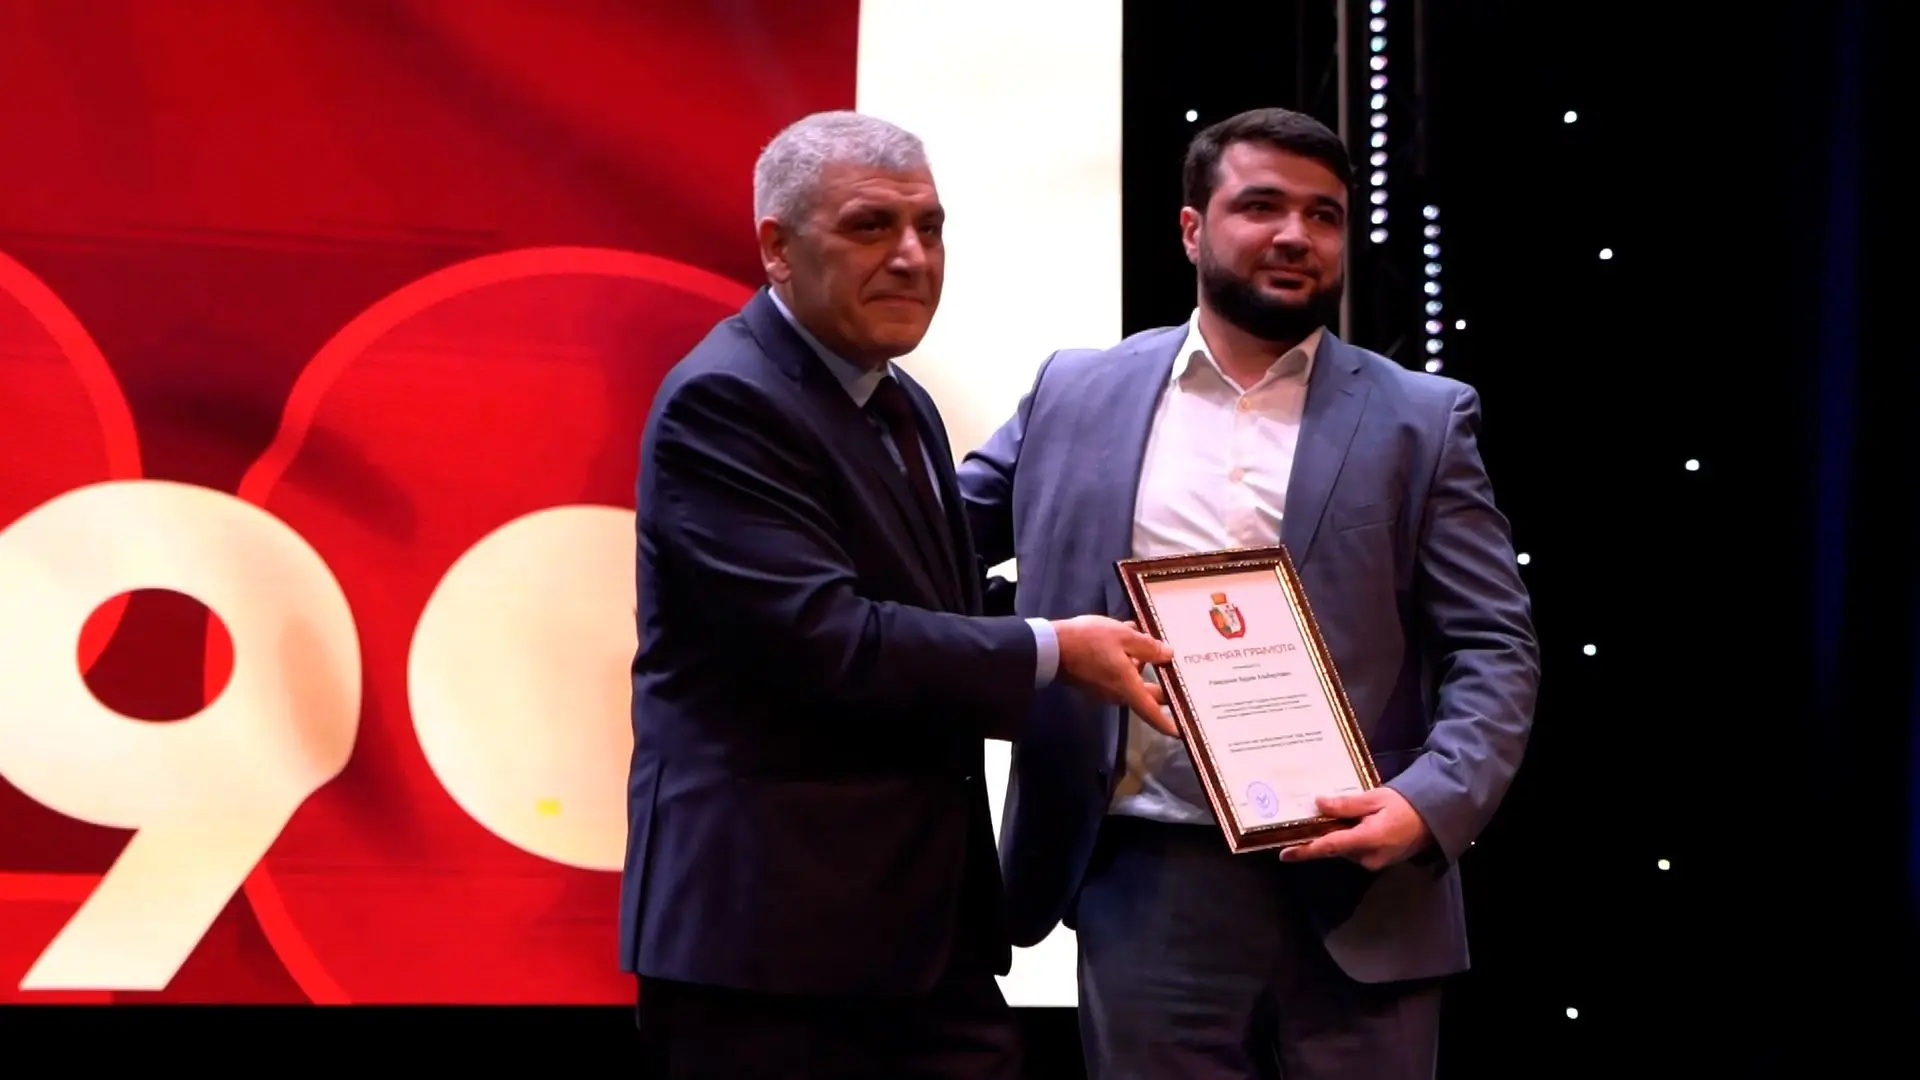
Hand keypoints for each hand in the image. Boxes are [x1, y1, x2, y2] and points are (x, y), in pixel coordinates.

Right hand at [1051, 615, 1173, 731]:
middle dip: (1161, 684)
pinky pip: (1119, 673)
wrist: (1051, 647)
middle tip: (1177, 672)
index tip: (1183, 732)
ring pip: (1132, 679)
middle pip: (1146, 694)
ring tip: (1146, 638)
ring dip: (1140, 663)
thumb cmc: (1089, 641)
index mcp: (1128, 687)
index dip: (1170, 724)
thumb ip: (1149, 647)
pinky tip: (1127, 636)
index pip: (1153, 713)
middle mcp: (1117, 694)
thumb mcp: (1124, 636)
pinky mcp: (1095, 682)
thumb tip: (1169, 655)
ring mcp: (1105, 689)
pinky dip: (1126, 659)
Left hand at [1279, 786, 1432, 871]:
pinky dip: (1346, 840)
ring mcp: (1374, 862)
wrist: (1433, 819)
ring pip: (1343, 851)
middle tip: (1300, 824)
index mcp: (1368, 839)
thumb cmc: (1404, 805)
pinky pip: (1354, 851)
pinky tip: (1345, 825)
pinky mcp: (1377, 862)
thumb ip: (1346, 805)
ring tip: (1326, 818)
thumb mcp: (1374, 798)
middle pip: (1334, 849)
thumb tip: (1319, 804)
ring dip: (1334, 837)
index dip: (1305, 851)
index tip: (1284, 854)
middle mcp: (1369, 857)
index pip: (1330, 847)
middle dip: (1318, 838)